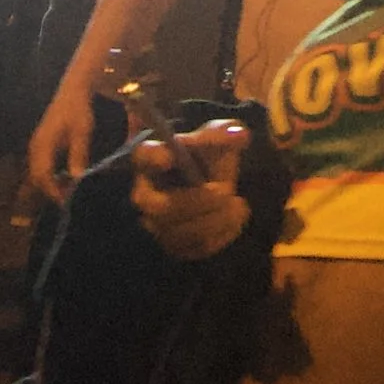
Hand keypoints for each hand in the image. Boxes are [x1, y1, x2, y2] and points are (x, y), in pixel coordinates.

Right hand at [28, 69, 103, 201]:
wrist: (73, 91)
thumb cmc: (78, 109)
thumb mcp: (82, 131)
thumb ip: (78, 154)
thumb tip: (77, 177)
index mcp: (43, 144)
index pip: (42, 175)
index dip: (52, 191)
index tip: (65, 202)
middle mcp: (35, 147)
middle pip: (36, 177)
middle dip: (50, 190)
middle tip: (67, 201)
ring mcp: (36, 146)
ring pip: (37, 172)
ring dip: (49, 184)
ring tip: (66, 192)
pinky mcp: (41, 145)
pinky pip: (40, 166)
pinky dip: (49, 175)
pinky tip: (62, 179)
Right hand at [132, 119, 251, 260]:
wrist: (217, 182)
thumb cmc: (210, 155)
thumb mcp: (220, 136)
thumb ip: (227, 133)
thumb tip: (239, 136)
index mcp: (153, 158)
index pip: (144, 157)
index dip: (153, 159)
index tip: (169, 159)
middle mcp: (146, 194)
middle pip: (161, 208)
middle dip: (198, 202)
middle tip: (226, 191)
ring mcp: (156, 224)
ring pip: (177, 234)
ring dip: (213, 221)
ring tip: (238, 206)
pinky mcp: (173, 245)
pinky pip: (192, 250)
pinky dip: (219, 236)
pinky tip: (236, 219)